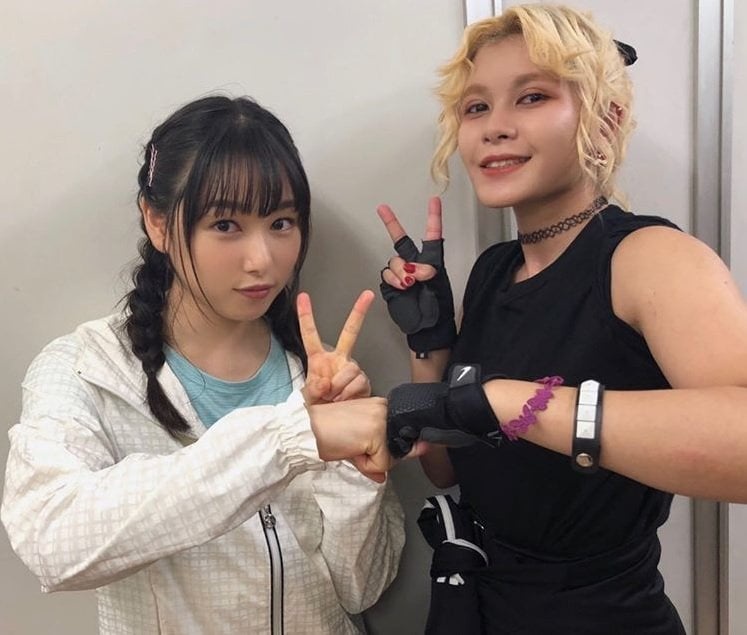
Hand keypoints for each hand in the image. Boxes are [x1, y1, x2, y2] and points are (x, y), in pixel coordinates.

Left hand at [297, 290, 372, 404]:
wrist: (334, 423)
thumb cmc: (318, 407)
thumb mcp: (307, 397)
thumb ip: (313, 388)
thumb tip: (325, 382)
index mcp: (319, 359)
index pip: (310, 334)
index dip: (306, 315)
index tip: (303, 297)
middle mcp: (338, 359)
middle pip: (350, 332)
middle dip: (359, 312)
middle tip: (367, 295)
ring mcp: (352, 369)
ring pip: (351, 368)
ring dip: (340, 386)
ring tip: (333, 397)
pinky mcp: (364, 381)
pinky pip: (359, 382)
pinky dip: (349, 393)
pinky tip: (344, 399)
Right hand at [308, 397, 391, 481]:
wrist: (306, 428)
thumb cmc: (324, 431)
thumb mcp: (353, 443)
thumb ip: (371, 458)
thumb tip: (383, 476)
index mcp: (379, 407)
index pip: (394, 438)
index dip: (377, 451)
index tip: (359, 445)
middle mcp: (384, 409)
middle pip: (394, 448)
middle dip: (374, 456)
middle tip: (352, 444)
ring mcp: (383, 420)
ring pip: (390, 457)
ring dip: (369, 460)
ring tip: (351, 446)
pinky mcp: (378, 433)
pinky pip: (381, 465)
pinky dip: (365, 465)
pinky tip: (350, 449)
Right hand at [376, 197, 455, 356]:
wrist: (426, 329)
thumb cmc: (437, 310)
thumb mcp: (437, 287)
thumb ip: (426, 273)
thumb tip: (412, 269)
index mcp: (432, 261)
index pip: (432, 235)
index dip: (433, 217)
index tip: (434, 201)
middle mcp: (415, 264)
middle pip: (400, 240)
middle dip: (391, 223)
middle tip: (382, 208)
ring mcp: (402, 274)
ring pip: (394, 261)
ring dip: (401, 270)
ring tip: (411, 283)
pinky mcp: (391, 284)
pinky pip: (387, 274)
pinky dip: (394, 279)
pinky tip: (402, 287)